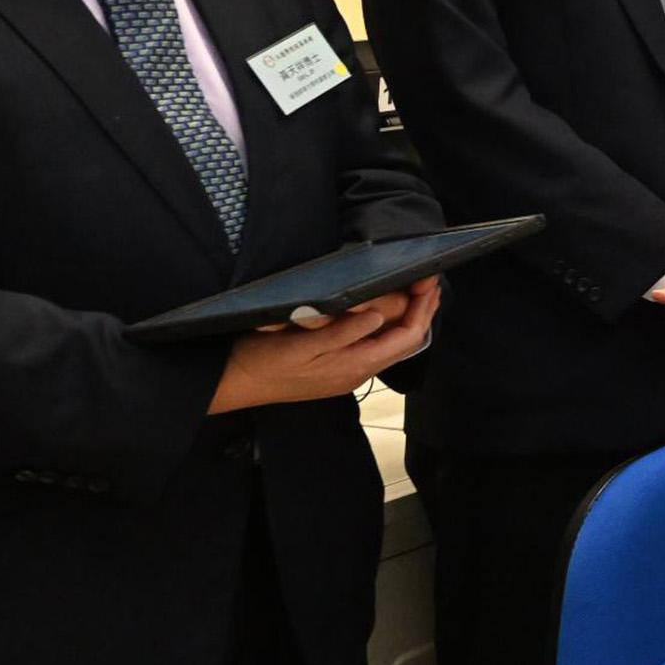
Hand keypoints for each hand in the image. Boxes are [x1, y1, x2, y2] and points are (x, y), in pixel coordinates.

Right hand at [210, 278, 437, 412]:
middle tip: (428, 281)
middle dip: (420, 311)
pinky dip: (384, 327)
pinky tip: (381, 311)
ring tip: (413, 291)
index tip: (430, 282)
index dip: (423, 309)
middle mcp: (357, 372)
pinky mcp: (334, 370)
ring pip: (389, 345)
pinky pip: (371, 347)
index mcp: (354, 365)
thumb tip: (377, 319)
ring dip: (404, 318)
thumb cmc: (263, 361)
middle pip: (404, 341)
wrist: (234, 384)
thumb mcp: (301, 345)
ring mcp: (346, 373)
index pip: (407, 338)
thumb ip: (341, 334)